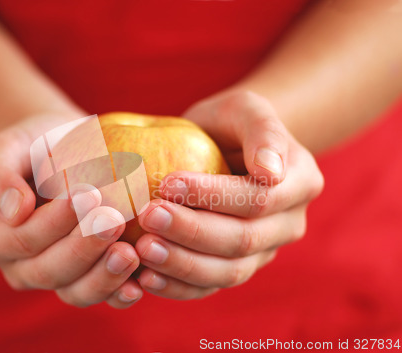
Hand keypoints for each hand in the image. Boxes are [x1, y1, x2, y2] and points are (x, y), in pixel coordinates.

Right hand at [0, 114, 142, 308]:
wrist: (62, 151)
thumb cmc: (32, 146)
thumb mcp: (4, 149)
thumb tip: (14, 211)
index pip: (22, 239)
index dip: (54, 223)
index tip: (88, 195)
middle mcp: (19, 266)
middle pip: (49, 270)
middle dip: (84, 247)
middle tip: (114, 219)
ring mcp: (54, 278)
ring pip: (74, 291)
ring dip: (103, 276)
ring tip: (129, 253)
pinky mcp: (84, 280)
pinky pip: (98, 296)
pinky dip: (117, 295)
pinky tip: (137, 285)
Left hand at [135, 91, 323, 299]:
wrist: (226, 148)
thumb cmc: (232, 123)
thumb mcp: (247, 108)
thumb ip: (264, 131)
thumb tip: (270, 172)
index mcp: (300, 183)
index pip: (258, 198)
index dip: (213, 196)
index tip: (166, 182)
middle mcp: (288, 224)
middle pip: (242, 240)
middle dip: (192, 232)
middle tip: (147, 217)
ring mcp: (264, 252)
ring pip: (227, 272)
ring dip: (182, 265)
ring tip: (142, 250)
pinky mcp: (236, 267)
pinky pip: (210, 287)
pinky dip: (179, 287)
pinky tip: (146, 278)